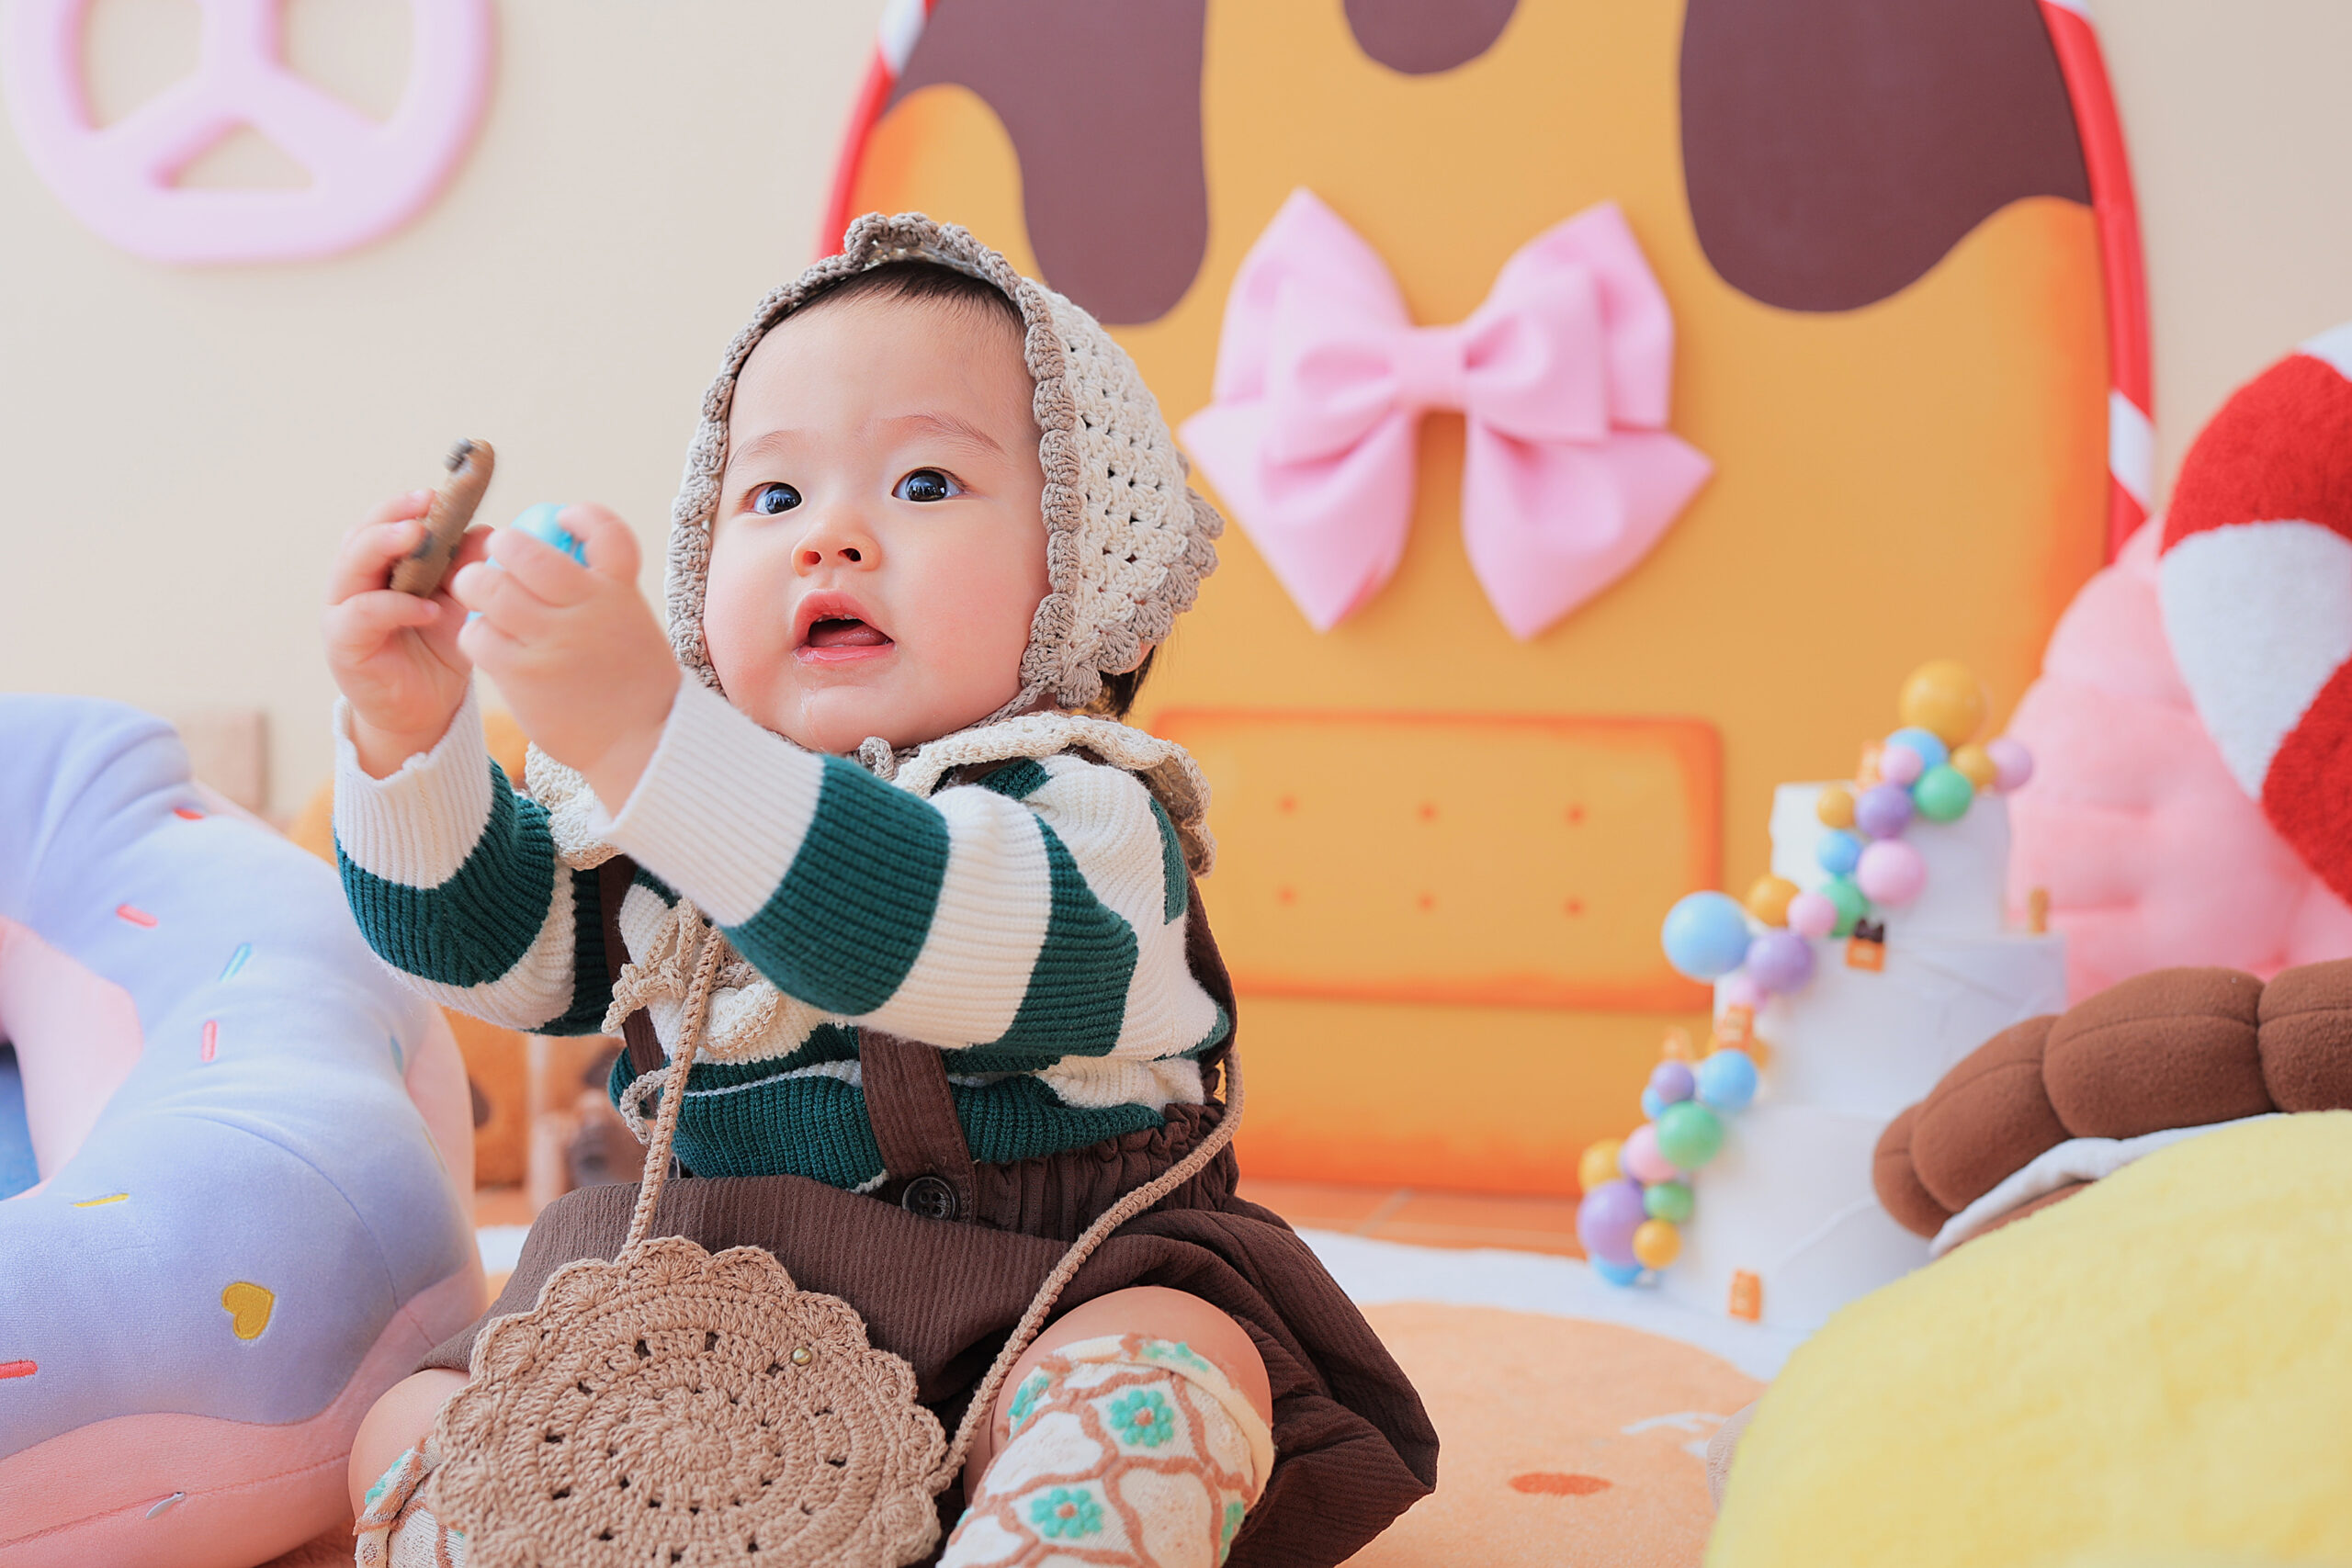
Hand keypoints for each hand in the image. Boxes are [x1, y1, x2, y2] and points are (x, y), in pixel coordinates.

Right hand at [324, 490, 491, 777]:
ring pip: (352, 564)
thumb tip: (490, 533)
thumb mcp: (459, 604)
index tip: (438, 492)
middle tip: (425, 504)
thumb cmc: (437, 649)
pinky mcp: (344, 643)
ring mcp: (343, 610)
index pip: (384, 522)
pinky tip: (428, 608)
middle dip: (393, 514)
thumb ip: (467, 570)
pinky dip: (396, 606)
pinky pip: (365, 614)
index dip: (407, 504)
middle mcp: (355, 581)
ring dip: (384, 545)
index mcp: (380, 565)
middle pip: (361, 533)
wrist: (426, 708)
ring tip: (419, 537)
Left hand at [451, 504, 679, 810]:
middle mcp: (586, 609)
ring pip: (489, 588)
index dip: (580, 516)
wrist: (642, 744)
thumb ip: (601, 592)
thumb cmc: (636, 683)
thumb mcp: (634, 624)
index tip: (563, 518)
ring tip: (476, 591)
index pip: (603, 531)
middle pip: (525, 552)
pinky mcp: (523, 674)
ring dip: (475, 584)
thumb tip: (559, 558)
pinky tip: (485, 640)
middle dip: (503, 546)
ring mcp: (552, 641)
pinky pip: (477, 635)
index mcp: (620, 591)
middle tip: (497, 555)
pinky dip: (475, 633)